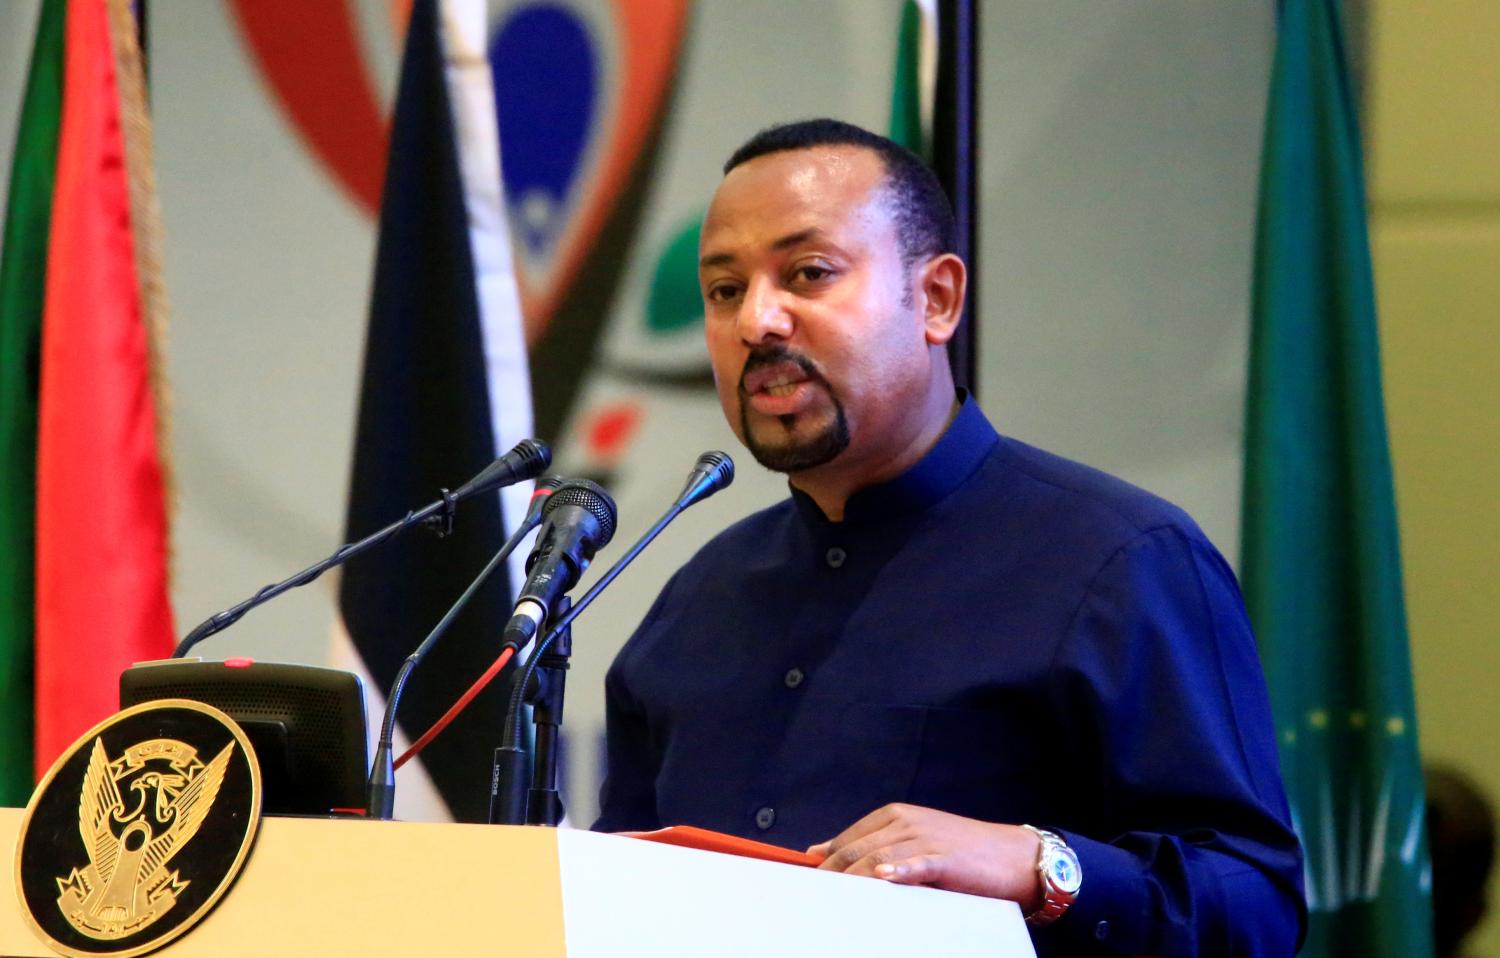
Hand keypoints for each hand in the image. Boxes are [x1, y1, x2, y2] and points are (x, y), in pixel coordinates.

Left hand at [806, 803, 1042, 909]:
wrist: (1011, 856)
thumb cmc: (958, 853)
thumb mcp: (910, 841)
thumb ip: (869, 846)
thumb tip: (820, 852)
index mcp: (894, 816)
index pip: (848, 838)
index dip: (826, 861)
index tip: (806, 882)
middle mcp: (906, 822)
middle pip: (858, 849)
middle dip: (833, 873)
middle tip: (812, 896)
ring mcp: (925, 839)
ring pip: (879, 857)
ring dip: (855, 877)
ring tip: (834, 895)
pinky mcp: (945, 858)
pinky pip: (918, 864)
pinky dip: (900, 870)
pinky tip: (884, 877)